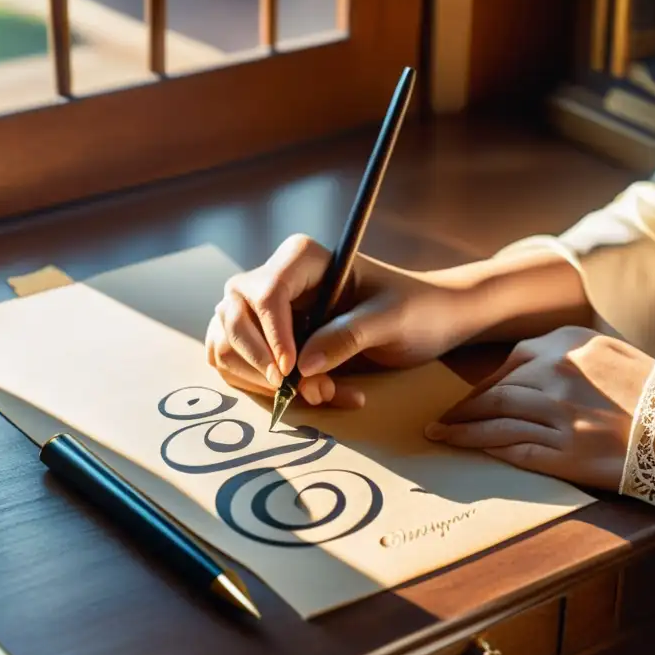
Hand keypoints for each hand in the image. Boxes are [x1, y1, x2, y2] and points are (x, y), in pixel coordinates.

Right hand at [205, 233, 464, 406]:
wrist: (428, 321)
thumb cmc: (415, 309)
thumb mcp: (391, 319)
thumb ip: (348, 336)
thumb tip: (303, 366)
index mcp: (302, 259)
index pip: (266, 292)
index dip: (272, 333)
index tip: (291, 369)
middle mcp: (274, 279)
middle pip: (234, 316)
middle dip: (263, 362)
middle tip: (309, 391)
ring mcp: (262, 311)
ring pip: (227, 343)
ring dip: (263, 381)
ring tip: (321, 394)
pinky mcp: (263, 340)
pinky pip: (236, 364)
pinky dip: (262, 389)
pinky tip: (310, 394)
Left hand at [425, 326, 654, 489]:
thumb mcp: (614, 355)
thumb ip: (572, 356)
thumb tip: (530, 368)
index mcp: (571, 344)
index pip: (512, 364)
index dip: (484, 385)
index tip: (468, 397)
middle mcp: (560, 374)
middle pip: (497, 392)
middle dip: (464, 408)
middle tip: (441, 419)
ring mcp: (560, 414)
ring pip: (496, 419)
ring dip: (462, 429)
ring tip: (440, 435)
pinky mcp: (564, 451)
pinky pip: (513, 448)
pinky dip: (485, 448)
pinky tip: (467, 449)